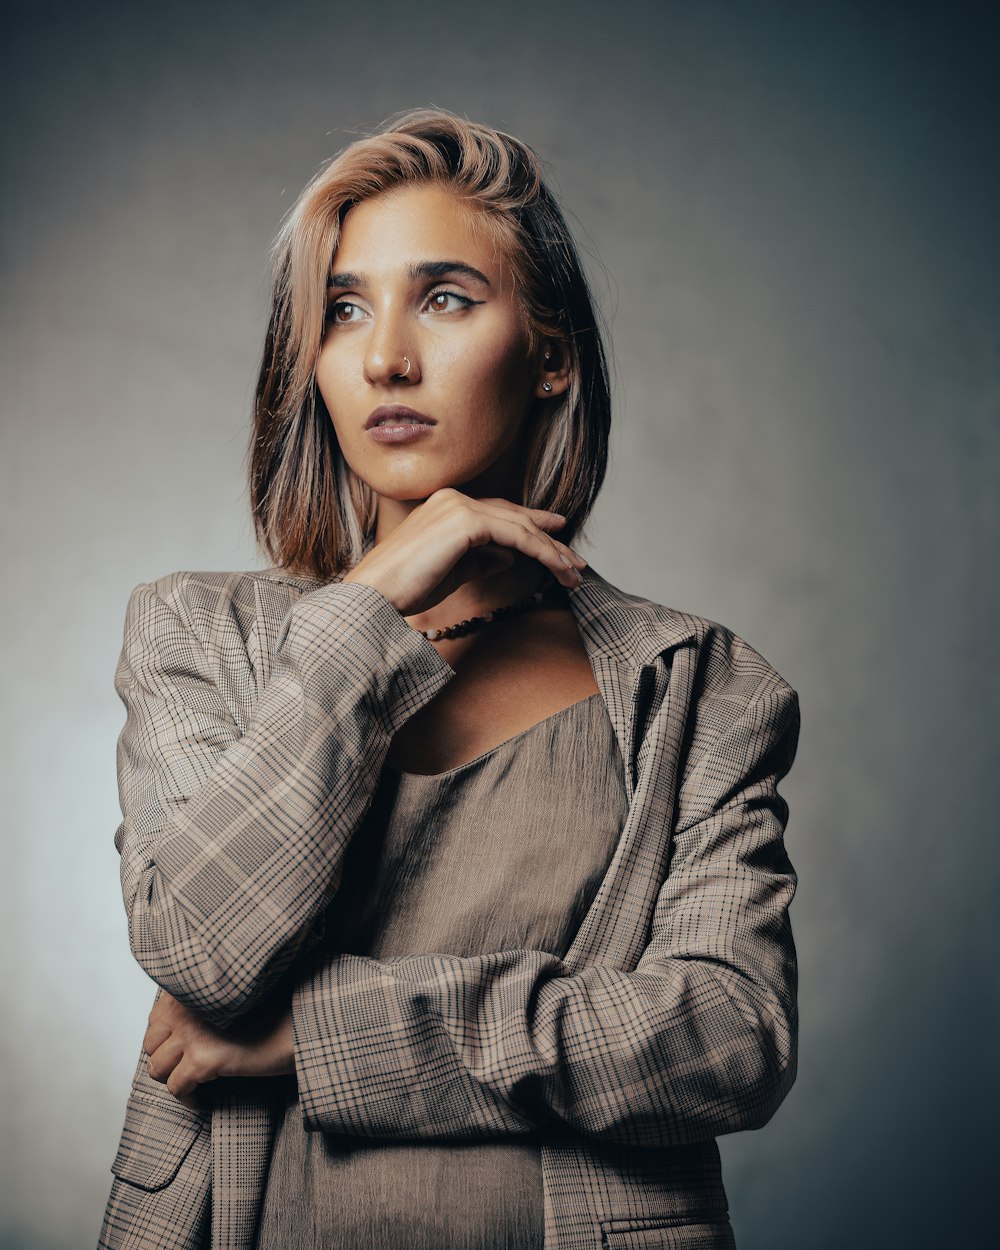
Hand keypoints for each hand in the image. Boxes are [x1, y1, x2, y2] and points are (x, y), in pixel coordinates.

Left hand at [143, 990, 294, 1108]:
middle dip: (166, 1061)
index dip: (165, 1040)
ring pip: (157, 1069)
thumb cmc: (273, 1013)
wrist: (297, 1026)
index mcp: (191, 989)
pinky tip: (205, 1099)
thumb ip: (203, 1007)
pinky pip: (177, 1089)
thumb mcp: (230, 1001)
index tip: (181, 1052)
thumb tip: (179, 1032)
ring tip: (194, 1085)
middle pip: (151, 1045)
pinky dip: (188, 1099)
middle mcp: (185, 1008)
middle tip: (187, 1070)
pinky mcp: (203, 1060)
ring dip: (174, 1080)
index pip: (156, 1019)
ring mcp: (191, 1034)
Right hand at [342, 487, 587, 616]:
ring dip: (552, 550)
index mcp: (447, 505)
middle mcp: (455, 499)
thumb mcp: (454, 570)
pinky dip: (541, 552)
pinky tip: (557, 567)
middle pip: (515, 517)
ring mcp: (460, 506)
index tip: (557, 538)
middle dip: (549, 539)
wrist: (377, 593)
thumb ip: (482, 558)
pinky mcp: (466, 521)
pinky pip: (517, 536)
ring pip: (521, 526)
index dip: (531, 526)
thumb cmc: (407, 586)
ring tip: (573, 573)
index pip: (499, 513)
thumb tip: (509, 556)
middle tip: (575, 561)